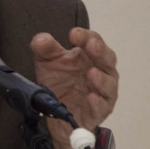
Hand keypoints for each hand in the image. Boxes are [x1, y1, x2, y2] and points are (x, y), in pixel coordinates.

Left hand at [30, 28, 118, 148]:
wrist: (56, 115)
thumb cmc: (59, 84)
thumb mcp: (48, 63)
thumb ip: (45, 50)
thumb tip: (41, 39)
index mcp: (90, 58)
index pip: (94, 42)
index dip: (87, 36)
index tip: (74, 33)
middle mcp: (101, 73)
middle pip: (107, 61)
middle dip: (100, 52)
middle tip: (92, 45)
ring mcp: (102, 94)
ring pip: (108, 85)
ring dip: (102, 79)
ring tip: (92, 73)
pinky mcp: (97, 114)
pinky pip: (101, 109)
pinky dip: (97, 104)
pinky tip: (92, 98)